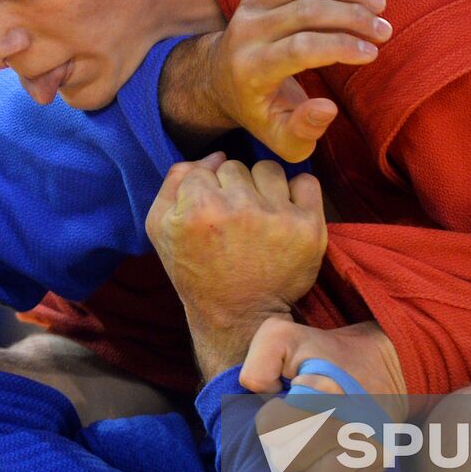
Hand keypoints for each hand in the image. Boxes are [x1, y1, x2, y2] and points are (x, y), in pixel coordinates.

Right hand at [146, 155, 326, 376]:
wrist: (238, 316)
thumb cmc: (196, 271)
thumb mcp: (161, 229)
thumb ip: (173, 182)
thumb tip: (215, 156)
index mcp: (197, 208)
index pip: (204, 169)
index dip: (204, 191)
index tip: (209, 217)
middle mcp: (238, 209)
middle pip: (235, 166)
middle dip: (232, 189)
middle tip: (233, 221)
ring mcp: (277, 217)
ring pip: (269, 169)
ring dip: (263, 187)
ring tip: (259, 216)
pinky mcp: (308, 228)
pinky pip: (306, 182)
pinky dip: (298, 193)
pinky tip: (285, 213)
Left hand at [203, 0, 390, 161]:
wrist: (221, 80)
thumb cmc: (260, 112)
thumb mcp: (280, 139)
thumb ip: (304, 130)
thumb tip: (328, 107)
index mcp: (252, 69)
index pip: (301, 48)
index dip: (342, 46)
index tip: (373, 53)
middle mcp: (246, 31)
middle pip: (306, 9)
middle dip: (353, 16)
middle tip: (384, 29)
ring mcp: (251, 2)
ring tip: (378, 2)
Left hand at [244, 320, 407, 471]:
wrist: (389, 362)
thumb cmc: (327, 353)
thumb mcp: (283, 338)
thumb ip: (259, 362)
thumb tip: (259, 395)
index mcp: (321, 393)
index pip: (270, 430)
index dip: (270, 417)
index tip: (284, 404)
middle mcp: (348, 424)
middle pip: (288, 463)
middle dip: (288, 444)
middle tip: (301, 424)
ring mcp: (369, 446)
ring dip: (314, 466)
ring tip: (320, 440)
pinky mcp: (382, 462)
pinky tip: (340, 449)